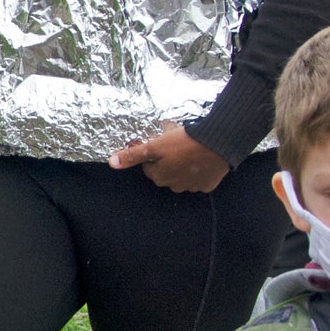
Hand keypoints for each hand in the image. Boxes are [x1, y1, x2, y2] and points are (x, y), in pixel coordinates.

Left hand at [110, 124, 228, 191]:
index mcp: (160, 177)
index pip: (149, 166)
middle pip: (165, 172)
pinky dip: (199, 170)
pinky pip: (199, 178)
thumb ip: (133, 155)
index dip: (153, 154)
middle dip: (167, 160)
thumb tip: (112, 163)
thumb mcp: (154, 146)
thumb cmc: (184, 143)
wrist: (217, 144)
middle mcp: (174, 186)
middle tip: (176, 145)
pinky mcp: (207, 185)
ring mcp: (192, 187)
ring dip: (183, 165)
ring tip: (190, 149)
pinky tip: (202, 158)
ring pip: (182, 175)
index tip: (161, 144)